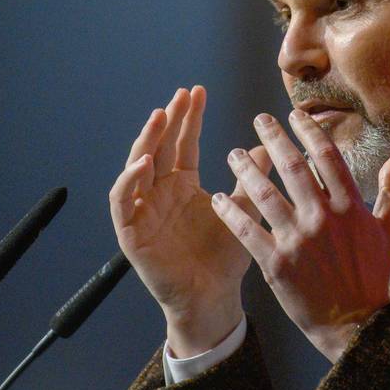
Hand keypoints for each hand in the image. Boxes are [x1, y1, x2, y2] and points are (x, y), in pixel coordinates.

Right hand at [109, 86, 271, 355]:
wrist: (212, 298)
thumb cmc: (225, 258)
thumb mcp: (243, 213)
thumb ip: (250, 182)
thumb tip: (268, 148)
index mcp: (182, 184)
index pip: (182, 143)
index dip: (188, 117)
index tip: (197, 90)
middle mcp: (160, 192)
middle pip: (158, 147)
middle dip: (167, 120)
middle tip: (180, 95)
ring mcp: (143, 210)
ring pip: (136, 167)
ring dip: (145, 141)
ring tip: (160, 117)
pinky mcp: (130, 232)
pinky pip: (121, 201)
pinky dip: (129, 181)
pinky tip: (144, 163)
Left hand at [212, 109, 389, 362]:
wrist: (354, 323)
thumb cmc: (371, 275)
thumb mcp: (386, 230)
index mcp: (349, 207)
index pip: (327, 156)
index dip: (309, 131)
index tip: (294, 115)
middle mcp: (322, 218)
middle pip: (293, 167)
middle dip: (273, 139)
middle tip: (259, 120)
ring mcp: (297, 240)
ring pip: (265, 194)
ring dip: (246, 170)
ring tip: (234, 153)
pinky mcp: (276, 263)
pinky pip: (247, 231)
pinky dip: (231, 212)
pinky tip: (219, 198)